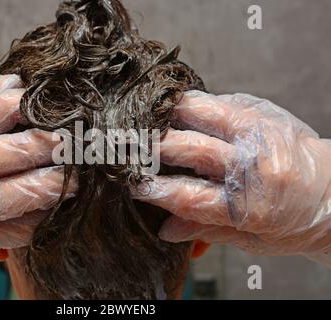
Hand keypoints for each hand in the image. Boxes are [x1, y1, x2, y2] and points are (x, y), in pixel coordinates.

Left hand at [0, 75, 76, 258]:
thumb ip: (19, 230)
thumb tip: (57, 205)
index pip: (36, 187)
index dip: (66, 182)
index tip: (79, 179)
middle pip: (31, 146)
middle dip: (63, 147)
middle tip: (75, 148)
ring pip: (13, 106)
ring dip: (43, 112)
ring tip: (54, 123)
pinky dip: (16, 90)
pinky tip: (26, 103)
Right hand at [133, 91, 330, 263]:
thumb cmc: (294, 221)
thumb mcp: (252, 239)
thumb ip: (206, 229)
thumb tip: (166, 228)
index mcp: (252, 204)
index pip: (188, 196)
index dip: (154, 190)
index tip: (133, 185)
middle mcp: (255, 161)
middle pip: (190, 147)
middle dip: (153, 147)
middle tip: (131, 148)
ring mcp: (258, 129)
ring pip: (201, 109)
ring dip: (168, 114)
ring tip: (146, 120)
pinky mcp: (261, 110)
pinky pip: (216, 100)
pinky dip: (190, 106)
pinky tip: (175, 112)